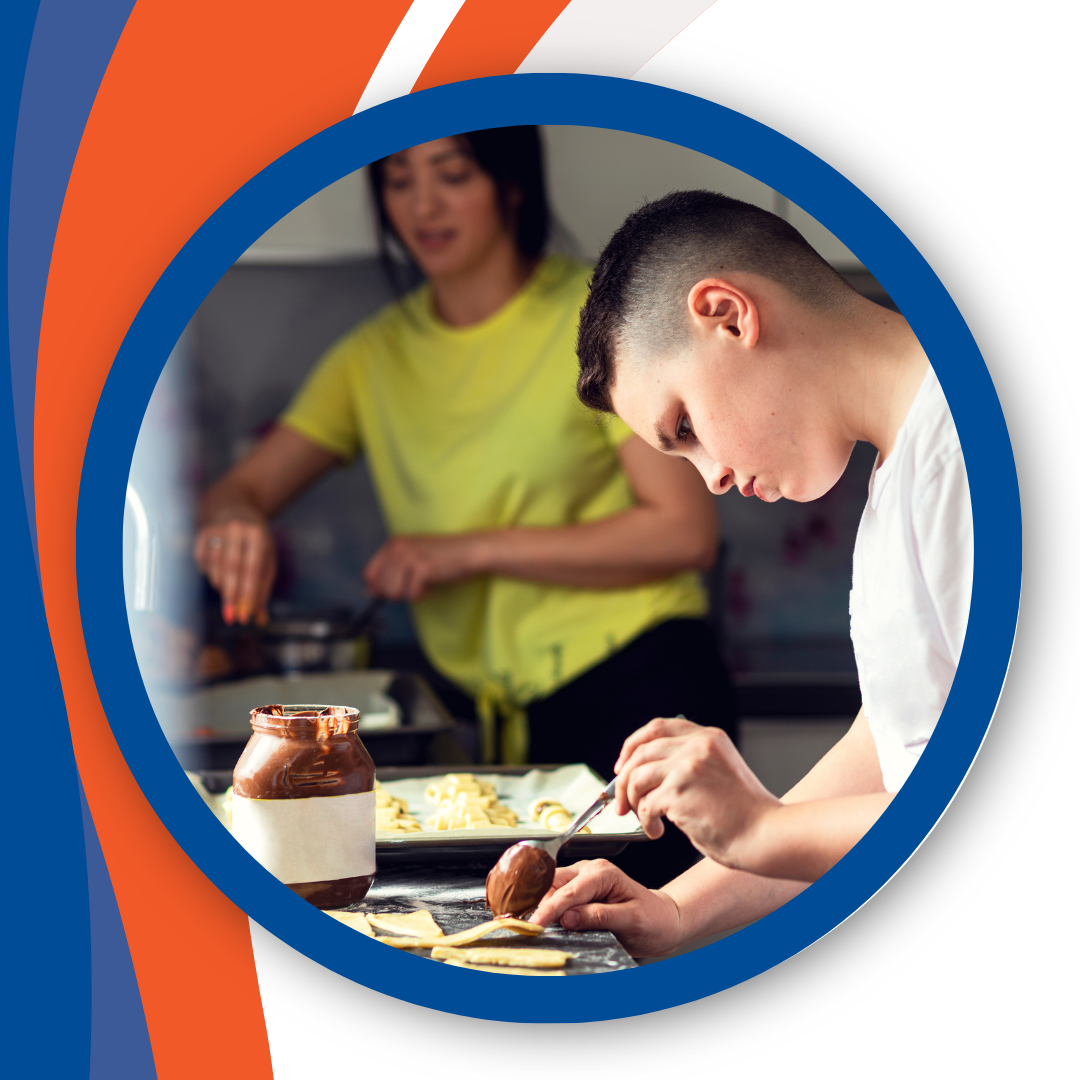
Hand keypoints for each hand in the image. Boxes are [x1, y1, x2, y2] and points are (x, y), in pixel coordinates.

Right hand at [194, 513, 276, 624]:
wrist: (238, 511)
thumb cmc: (257, 544)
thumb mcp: (266, 562)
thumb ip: (263, 590)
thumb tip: (260, 620)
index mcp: (258, 535)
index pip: (253, 569)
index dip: (248, 594)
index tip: (245, 617)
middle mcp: (237, 529)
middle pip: (232, 568)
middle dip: (231, 596)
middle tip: (231, 618)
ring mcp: (218, 528)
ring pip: (215, 567)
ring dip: (221, 586)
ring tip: (228, 591)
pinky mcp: (202, 532)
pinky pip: (202, 561)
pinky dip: (209, 573)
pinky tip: (217, 573)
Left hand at [362, 533, 482, 600]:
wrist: (468, 552)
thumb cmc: (442, 557)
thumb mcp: (411, 560)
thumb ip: (390, 572)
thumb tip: (370, 591)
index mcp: (393, 544)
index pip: (369, 574)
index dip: (379, 587)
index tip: (395, 587)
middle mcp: (398, 547)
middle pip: (381, 586)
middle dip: (397, 592)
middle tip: (413, 584)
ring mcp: (409, 557)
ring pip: (393, 592)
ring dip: (409, 593)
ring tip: (422, 583)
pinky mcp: (422, 568)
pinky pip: (411, 595)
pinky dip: (422, 595)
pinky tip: (431, 584)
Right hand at [531, 860, 682, 957]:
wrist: (664, 919)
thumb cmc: (653, 919)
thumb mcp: (632, 921)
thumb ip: (600, 917)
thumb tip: (568, 918)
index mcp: (603, 873)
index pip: (568, 892)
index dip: (548, 910)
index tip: (534, 926)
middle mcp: (590, 870)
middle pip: (553, 884)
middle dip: (539, 904)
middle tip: (529, 928)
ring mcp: (583, 878)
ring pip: (551, 887)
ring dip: (541, 906)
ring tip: (534, 926)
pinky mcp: (579, 889)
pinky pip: (557, 894)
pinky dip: (547, 907)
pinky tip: (544, 921)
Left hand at [613, 717, 780, 870]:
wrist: (765, 834)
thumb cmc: (743, 813)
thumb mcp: (719, 771)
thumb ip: (690, 762)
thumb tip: (645, 772)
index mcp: (709, 737)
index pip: (657, 727)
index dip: (632, 745)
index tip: (622, 766)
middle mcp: (698, 746)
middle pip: (640, 752)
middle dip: (623, 779)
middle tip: (620, 801)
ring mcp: (688, 766)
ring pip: (637, 777)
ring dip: (632, 802)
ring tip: (645, 820)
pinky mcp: (679, 791)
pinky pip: (645, 804)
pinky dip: (645, 821)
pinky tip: (657, 831)